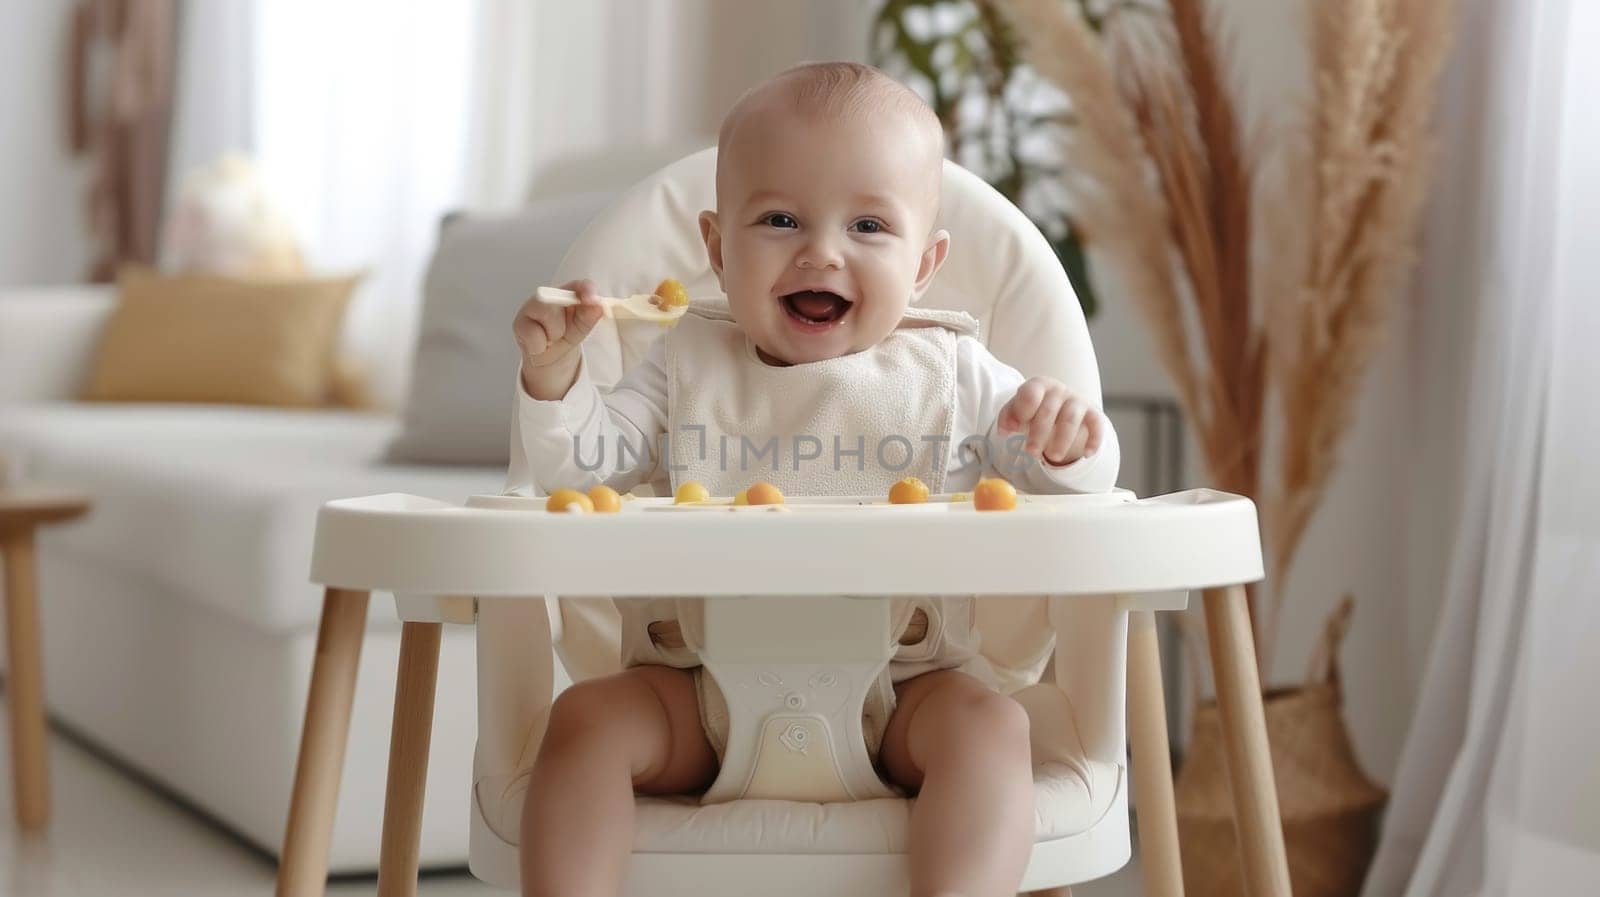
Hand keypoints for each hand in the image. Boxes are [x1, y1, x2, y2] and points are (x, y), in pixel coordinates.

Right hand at [513, 279, 604, 398]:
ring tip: (551, 338)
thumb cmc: (567, 336)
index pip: (579, 286)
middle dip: (564, 323)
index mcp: (569, 293)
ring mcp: (531, 307)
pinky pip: (533, 335)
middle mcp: (549, 296)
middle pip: (558, 299)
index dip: (586, 289)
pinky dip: (539, 346)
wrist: (551, 358)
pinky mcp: (519, 323)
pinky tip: (539, 344)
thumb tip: (597, 306)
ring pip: (546, 314)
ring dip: (553, 334)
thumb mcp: (582, 329)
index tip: (591, 300)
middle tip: (562, 333)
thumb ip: (589, 317)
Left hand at [997, 377, 1105, 465]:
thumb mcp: (1018, 412)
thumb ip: (1007, 417)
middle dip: (1038, 434)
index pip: (1030, 393)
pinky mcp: (1093, 413)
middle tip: (1030, 452)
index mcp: (1038, 385)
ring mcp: (1077, 400)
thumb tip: (1004, 430)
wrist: (1061, 411)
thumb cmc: (1034, 411)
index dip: (1022, 411)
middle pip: (1048, 410)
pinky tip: (1086, 455)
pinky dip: (1094, 440)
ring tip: (1052, 457)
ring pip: (1070, 419)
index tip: (1014, 429)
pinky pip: (1096, 424)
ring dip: (1061, 440)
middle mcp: (1059, 390)